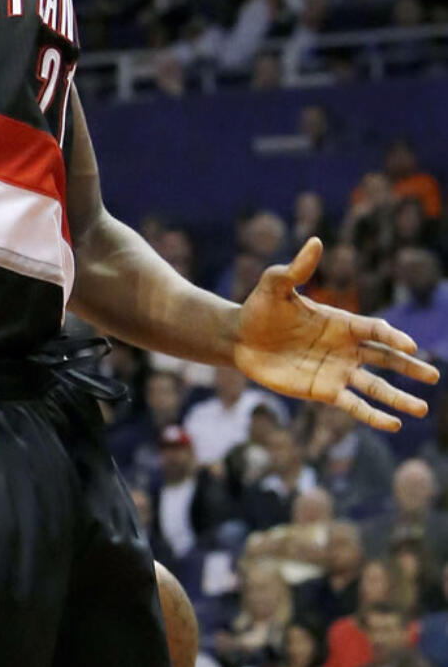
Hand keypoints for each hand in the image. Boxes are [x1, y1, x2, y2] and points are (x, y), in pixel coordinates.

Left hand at [233, 237, 438, 431]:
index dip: (393, 338)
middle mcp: (344, 348)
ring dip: (398, 398)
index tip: (410, 347)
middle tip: (434, 376)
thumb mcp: (275, 285)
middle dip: (409, 367)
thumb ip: (296, 269)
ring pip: (375, 386)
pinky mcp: (323, 391)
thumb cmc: (259, 308)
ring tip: (422, 410)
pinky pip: (354, 405)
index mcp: (339, 321)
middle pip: (385, 358)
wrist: (239, 338)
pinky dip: (373, 416)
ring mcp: (336, 371)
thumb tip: (315, 242)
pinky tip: (392, 425)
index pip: (374, 330)